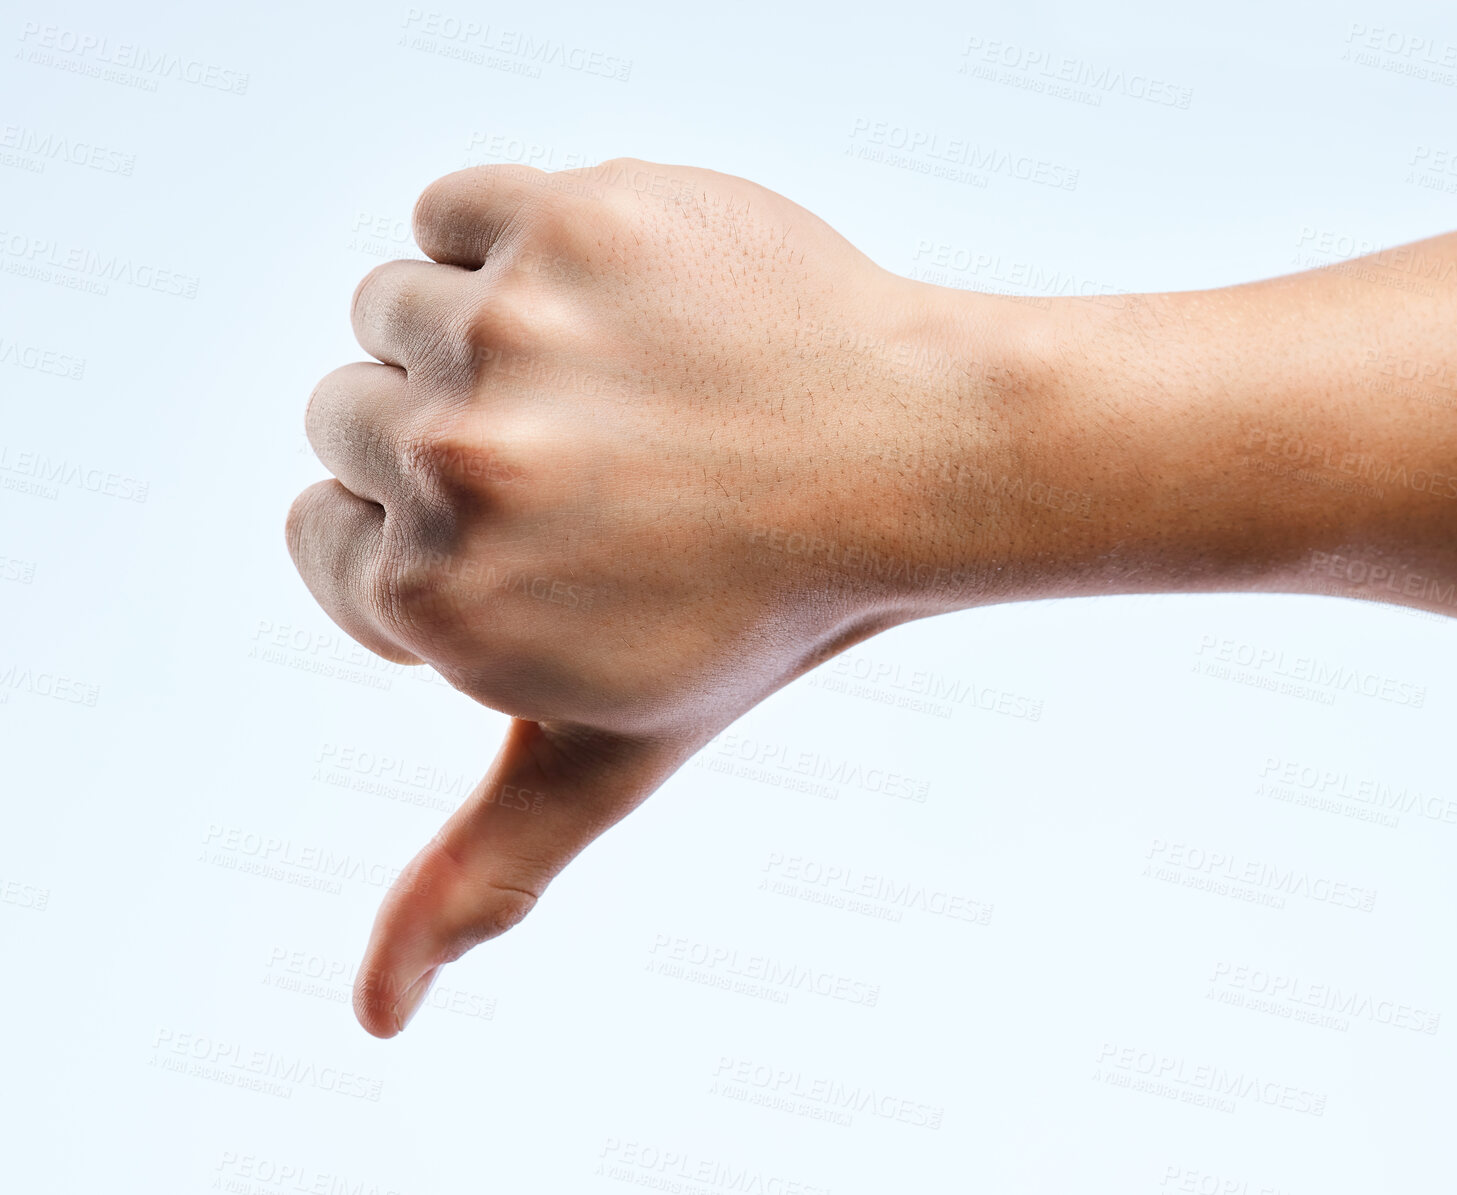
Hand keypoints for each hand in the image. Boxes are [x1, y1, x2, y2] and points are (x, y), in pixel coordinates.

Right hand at [286, 159, 1030, 1034]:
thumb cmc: (765, 612)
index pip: (329, 542)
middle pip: (349, 415)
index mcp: (444, 605)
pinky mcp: (567, 219)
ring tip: (609, 384)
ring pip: (392, 311)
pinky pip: (449, 211)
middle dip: (456, 440)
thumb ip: (487, 869)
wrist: (916, 462)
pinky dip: (506, 237)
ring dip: (481, 340)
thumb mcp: (615, 754)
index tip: (556, 541)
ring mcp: (508, 338)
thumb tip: (377, 1019)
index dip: (433, 539)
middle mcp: (455, 474)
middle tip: (602, 463)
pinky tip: (610, 298)